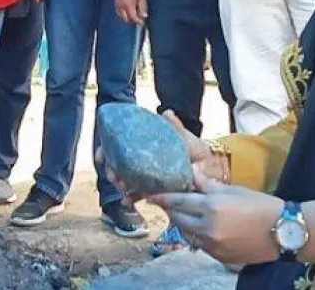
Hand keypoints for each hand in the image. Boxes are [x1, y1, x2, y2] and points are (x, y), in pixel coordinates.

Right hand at [99, 110, 226, 204]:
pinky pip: (140, 195)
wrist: (211, 171)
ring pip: (126, 180)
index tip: (102, 155)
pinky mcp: (155, 191)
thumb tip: (166, 112)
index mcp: (148, 146)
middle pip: (118, 164)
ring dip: (121, 184)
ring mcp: (148, 176)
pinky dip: (131, 197)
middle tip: (115, 176)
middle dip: (112, 171)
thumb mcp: (187, 138)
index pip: (120, 146)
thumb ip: (176, 127)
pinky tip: (127, 201)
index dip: (106, 150)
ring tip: (123, 189)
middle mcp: (144, 161)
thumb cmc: (198, 152)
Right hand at [114, 0, 147, 24]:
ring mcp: (117, 5)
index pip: (133, 17)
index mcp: (128, 5)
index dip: (138, 21)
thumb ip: (142, 7)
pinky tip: (127, 11)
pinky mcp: (115, 3)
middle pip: (126, 19)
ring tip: (133, 15)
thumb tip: (144, 16)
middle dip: (132, 20)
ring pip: (121, 16)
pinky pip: (119, 12)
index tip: (142, 22)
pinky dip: (123, 14)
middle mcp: (121, 6)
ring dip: (127, 17)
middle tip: (138, 19)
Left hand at [148, 170, 282, 265]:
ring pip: (187, 234)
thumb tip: (191, 171)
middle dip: (172, 210)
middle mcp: (208, 228)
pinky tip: (206, 227)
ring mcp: (213, 246)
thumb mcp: (233, 189)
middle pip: (178, 219)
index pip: (178, 201)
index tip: (150, 195)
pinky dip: (198, 235)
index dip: (162, 198)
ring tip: (189, 213)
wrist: (283, 232)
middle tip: (169, 202)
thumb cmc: (261, 205)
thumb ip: (208, 184)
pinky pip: (200, 245)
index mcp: (212, 207)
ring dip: (184, 223)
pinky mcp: (219, 257)